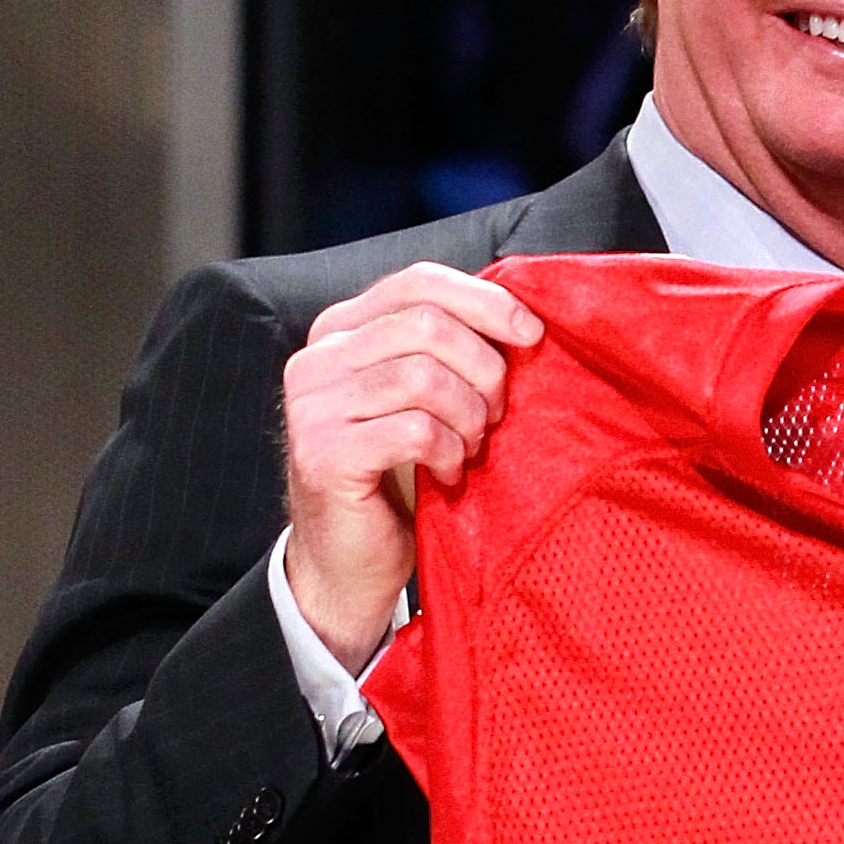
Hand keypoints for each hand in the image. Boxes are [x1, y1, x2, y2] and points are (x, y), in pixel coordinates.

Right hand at [281, 265, 539, 674]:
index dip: (484, 301)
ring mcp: (312, 405)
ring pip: (423, 376)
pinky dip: (448, 452)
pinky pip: (414, 430)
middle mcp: (317, 358)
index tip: (531, 334)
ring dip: (468, 416)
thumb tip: (523, 317)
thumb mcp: (424, 399)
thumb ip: (449, 351)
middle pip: (428, 326)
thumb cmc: (398, 476)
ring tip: (471, 446)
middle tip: (497, 415)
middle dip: (484, 369)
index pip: (418, 282)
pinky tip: (448, 473)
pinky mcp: (322, 453)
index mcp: (341, 330)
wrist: (349, 561)